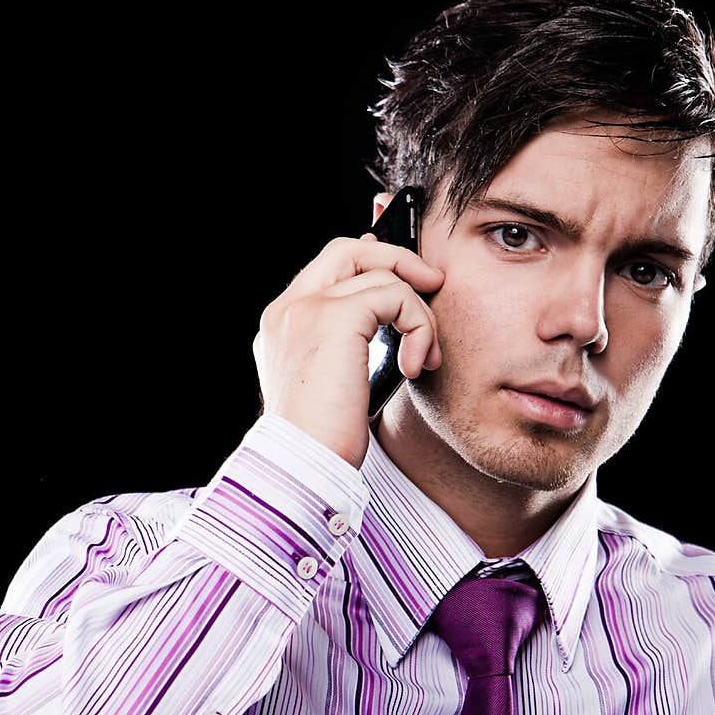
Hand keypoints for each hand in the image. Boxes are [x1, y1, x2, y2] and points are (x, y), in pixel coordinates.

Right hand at [253, 234, 444, 468]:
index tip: (406, 278)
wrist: (302, 464)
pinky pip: (395, 296)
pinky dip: (418, 327)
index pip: (326, 269)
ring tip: (424, 358)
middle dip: (399, 260)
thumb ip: (346, 349)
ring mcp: (307, 308)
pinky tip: (415, 366)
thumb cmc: (321, 442)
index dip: (368, 261)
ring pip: (381, 275)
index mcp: (281, 325)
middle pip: (348, 250)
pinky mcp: (335, 317)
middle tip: (433, 284)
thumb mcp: (331, 386)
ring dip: (419, 315)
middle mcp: (288, 310)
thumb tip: (385, 323)